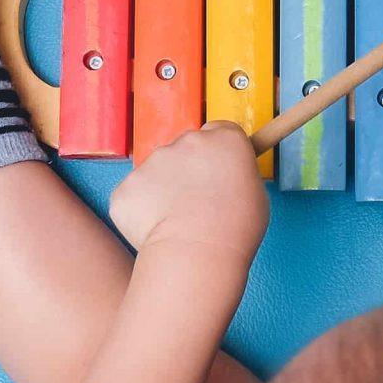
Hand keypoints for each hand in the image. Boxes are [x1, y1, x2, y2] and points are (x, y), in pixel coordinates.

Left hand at [107, 123, 268, 265]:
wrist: (197, 251)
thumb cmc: (235, 229)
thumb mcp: (255, 193)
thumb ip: (235, 174)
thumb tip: (223, 180)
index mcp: (225, 140)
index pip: (218, 132)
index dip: (216, 154)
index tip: (215, 172)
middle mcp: (187, 141)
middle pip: (183, 149)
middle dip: (186, 171)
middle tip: (196, 204)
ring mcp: (152, 161)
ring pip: (156, 173)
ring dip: (163, 192)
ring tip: (178, 224)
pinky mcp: (128, 185)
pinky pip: (135, 196)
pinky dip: (142, 213)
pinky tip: (157, 231)